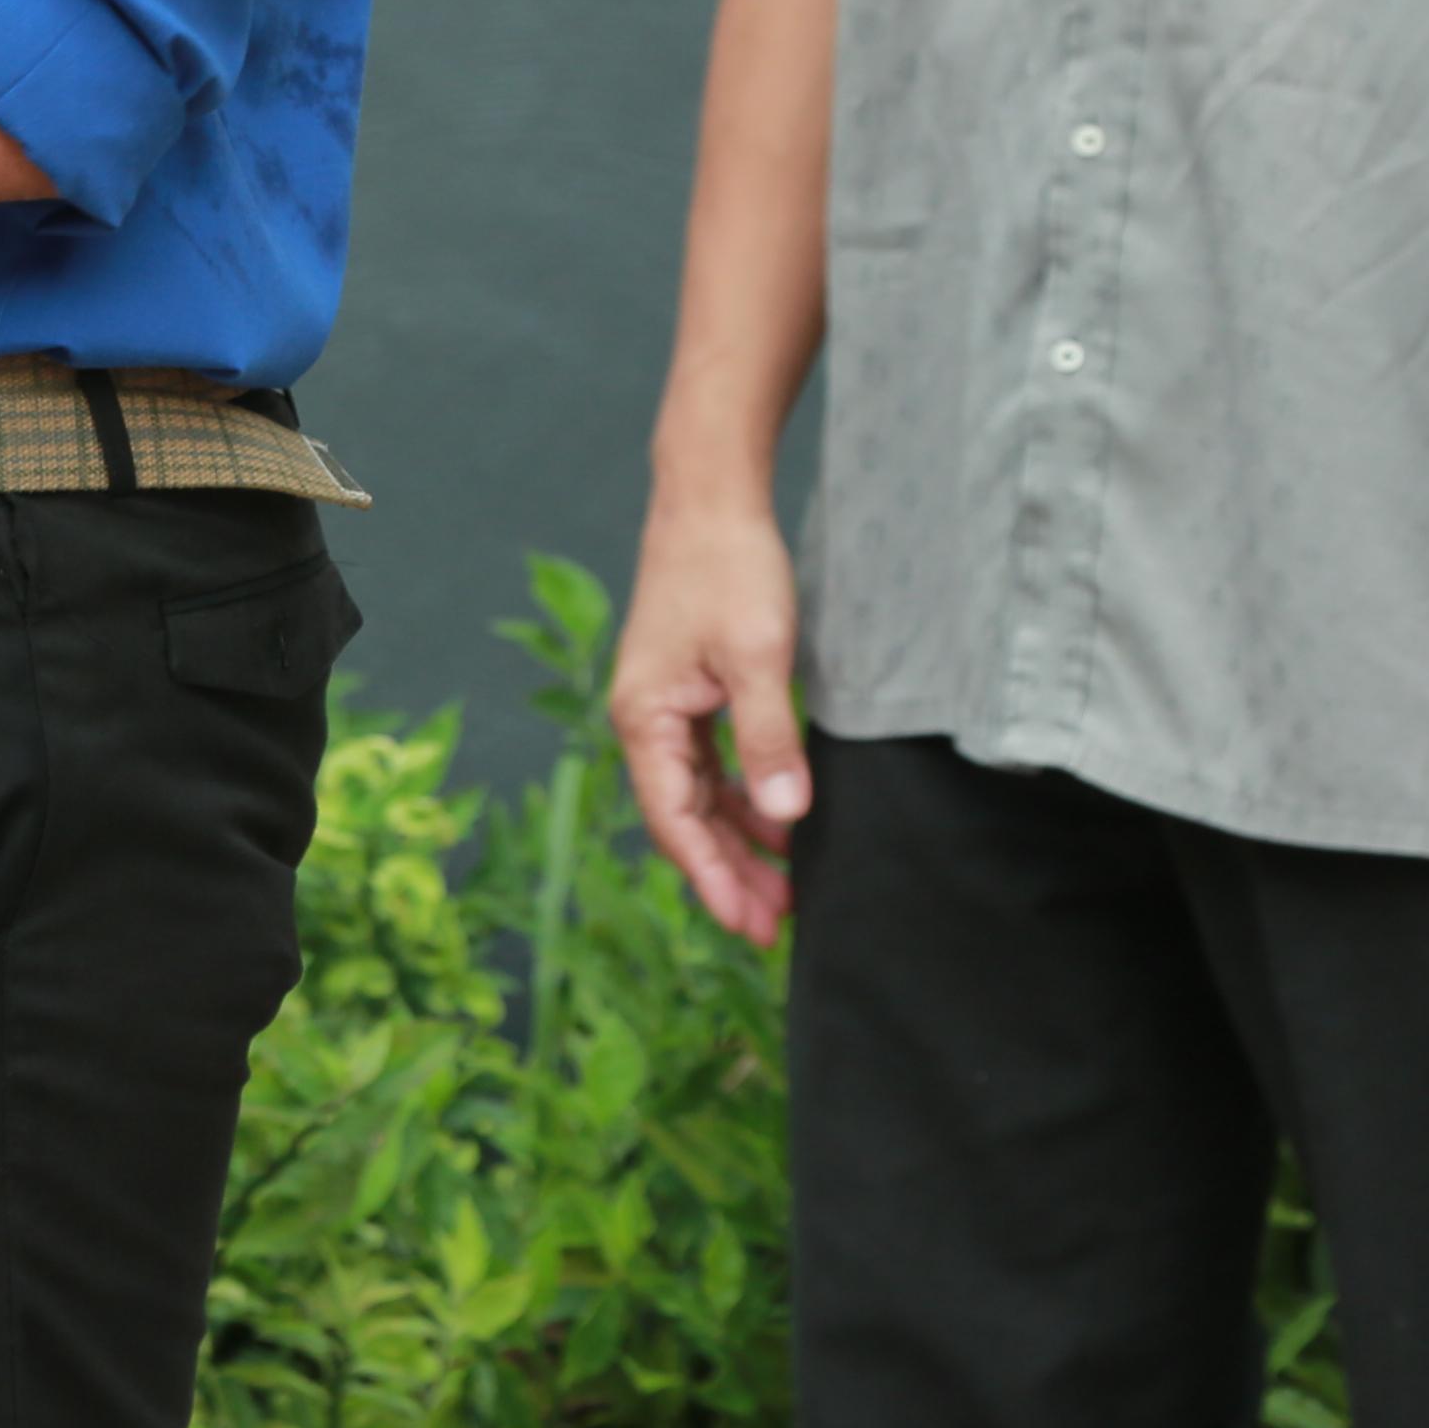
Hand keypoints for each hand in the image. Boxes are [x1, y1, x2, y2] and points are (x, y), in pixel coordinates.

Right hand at [610, 491, 811, 945]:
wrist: (710, 498)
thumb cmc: (728, 568)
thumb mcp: (758, 656)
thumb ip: (768, 737)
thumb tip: (785, 813)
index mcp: (644, 716)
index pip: (674, 819)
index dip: (713, 878)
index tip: (750, 926)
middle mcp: (644, 719)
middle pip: (683, 818)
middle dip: (727, 875)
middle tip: (776, 928)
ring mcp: (665, 706)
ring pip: (698, 796)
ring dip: (738, 843)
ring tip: (785, 890)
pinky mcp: (689, 690)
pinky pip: (710, 766)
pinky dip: (741, 800)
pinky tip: (777, 822)